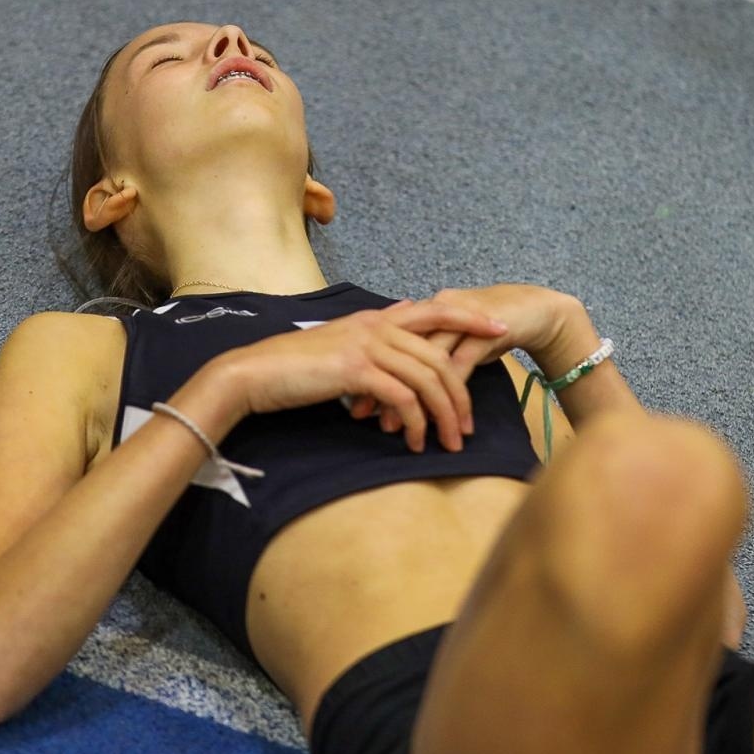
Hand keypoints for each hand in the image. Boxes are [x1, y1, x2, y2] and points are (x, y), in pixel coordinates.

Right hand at [216, 299, 509, 452]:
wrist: (254, 374)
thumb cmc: (294, 366)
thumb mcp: (340, 342)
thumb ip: (374, 332)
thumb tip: (404, 313)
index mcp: (375, 318)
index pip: (435, 309)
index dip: (470, 318)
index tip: (499, 330)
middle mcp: (376, 325)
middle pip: (439, 355)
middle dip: (460, 394)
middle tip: (468, 427)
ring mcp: (366, 345)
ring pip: (426, 379)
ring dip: (443, 416)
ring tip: (448, 443)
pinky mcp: (355, 370)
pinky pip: (402, 397)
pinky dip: (414, 422)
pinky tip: (413, 441)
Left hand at [345, 284, 581, 431]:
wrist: (536, 309)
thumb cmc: (489, 326)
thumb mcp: (451, 338)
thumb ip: (424, 352)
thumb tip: (396, 382)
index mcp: (424, 312)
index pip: (386, 342)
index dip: (367, 368)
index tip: (348, 396)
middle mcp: (437, 312)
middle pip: (400, 350)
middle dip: (378, 384)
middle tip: (361, 414)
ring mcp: (460, 320)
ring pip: (425, 361)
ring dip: (409, 395)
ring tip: (392, 425)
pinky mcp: (484, 332)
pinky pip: (459, 366)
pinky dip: (447, 394)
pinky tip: (438, 417)